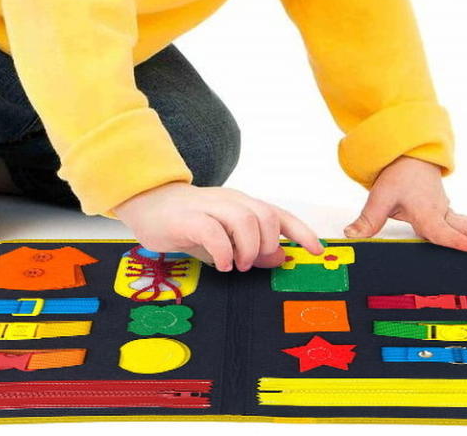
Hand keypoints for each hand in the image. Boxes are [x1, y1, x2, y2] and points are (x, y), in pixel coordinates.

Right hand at [111, 181, 324, 271]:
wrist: (149, 203)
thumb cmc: (189, 223)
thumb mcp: (225, 238)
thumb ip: (252, 247)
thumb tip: (281, 258)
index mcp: (241, 204)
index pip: (279, 214)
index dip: (301, 232)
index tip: (316, 251)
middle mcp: (229, 201)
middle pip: (265, 215)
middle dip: (267, 244)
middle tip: (252, 263)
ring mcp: (209, 206)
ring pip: (245, 219)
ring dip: (248, 248)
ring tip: (237, 264)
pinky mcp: (188, 218)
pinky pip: (213, 230)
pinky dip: (224, 251)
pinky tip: (222, 263)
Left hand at [343, 155, 466, 252]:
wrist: (406, 157)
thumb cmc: (396, 176)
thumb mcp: (379, 196)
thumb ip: (368, 220)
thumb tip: (352, 237)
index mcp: (425, 212)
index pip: (439, 230)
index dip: (452, 240)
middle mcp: (440, 213)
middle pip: (466, 225)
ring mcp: (447, 213)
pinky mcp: (449, 214)